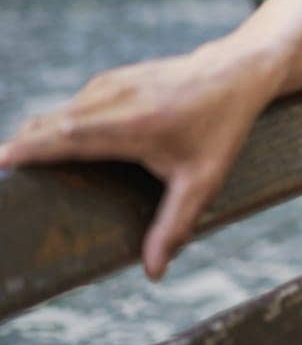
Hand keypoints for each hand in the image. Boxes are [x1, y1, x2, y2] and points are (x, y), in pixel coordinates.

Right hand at [0, 42, 277, 280]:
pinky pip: (71, 105)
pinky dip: (54, 125)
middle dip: (21, 148)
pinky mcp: (111, 79)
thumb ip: (176, 225)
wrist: (236, 71)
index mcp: (129, 126)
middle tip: (2, 177)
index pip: (65, 136)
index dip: (29, 149)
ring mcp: (110, 84)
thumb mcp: (204, 180)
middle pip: (49, 124)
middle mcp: (112, 99)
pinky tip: (45, 146)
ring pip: (57, 113)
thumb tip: (154, 272)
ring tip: (17, 167)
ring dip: (35, 137)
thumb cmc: (221, 128)